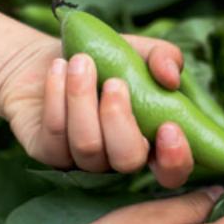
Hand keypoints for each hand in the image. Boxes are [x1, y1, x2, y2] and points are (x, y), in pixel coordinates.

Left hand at [0, 35, 194, 187]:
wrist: (57, 56)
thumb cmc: (107, 59)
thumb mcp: (140, 51)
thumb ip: (164, 58)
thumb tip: (171, 78)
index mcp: (149, 140)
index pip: (171, 172)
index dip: (175, 160)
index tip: (169, 127)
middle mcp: (117, 157)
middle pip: (127, 160)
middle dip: (120, 120)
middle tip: (114, 82)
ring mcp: (82, 160)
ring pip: (87, 145)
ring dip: (83, 98)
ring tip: (80, 61)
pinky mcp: (48, 151)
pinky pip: (54, 133)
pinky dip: (56, 95)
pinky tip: (58, 67)